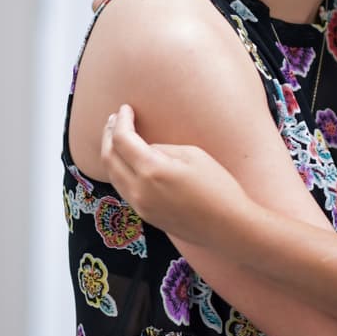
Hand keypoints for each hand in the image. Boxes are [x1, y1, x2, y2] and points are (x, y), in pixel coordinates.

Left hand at [102, 104, 255, 248]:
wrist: (228, 226)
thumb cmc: (218, 187)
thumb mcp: (193, 156)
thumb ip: (163, 149)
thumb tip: (146, 150)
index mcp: (152, 171)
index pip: (122, 140)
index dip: (121, 121)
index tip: (126, 108)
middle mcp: (139, 190)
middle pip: (109, 158)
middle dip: (109, 134)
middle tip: (115, 118)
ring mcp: (140, 206)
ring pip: (112, 175)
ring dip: (111, 153)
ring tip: (116, 137)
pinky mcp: (145, 215)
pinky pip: (123, 188)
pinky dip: (119, 170)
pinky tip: (127, 161)